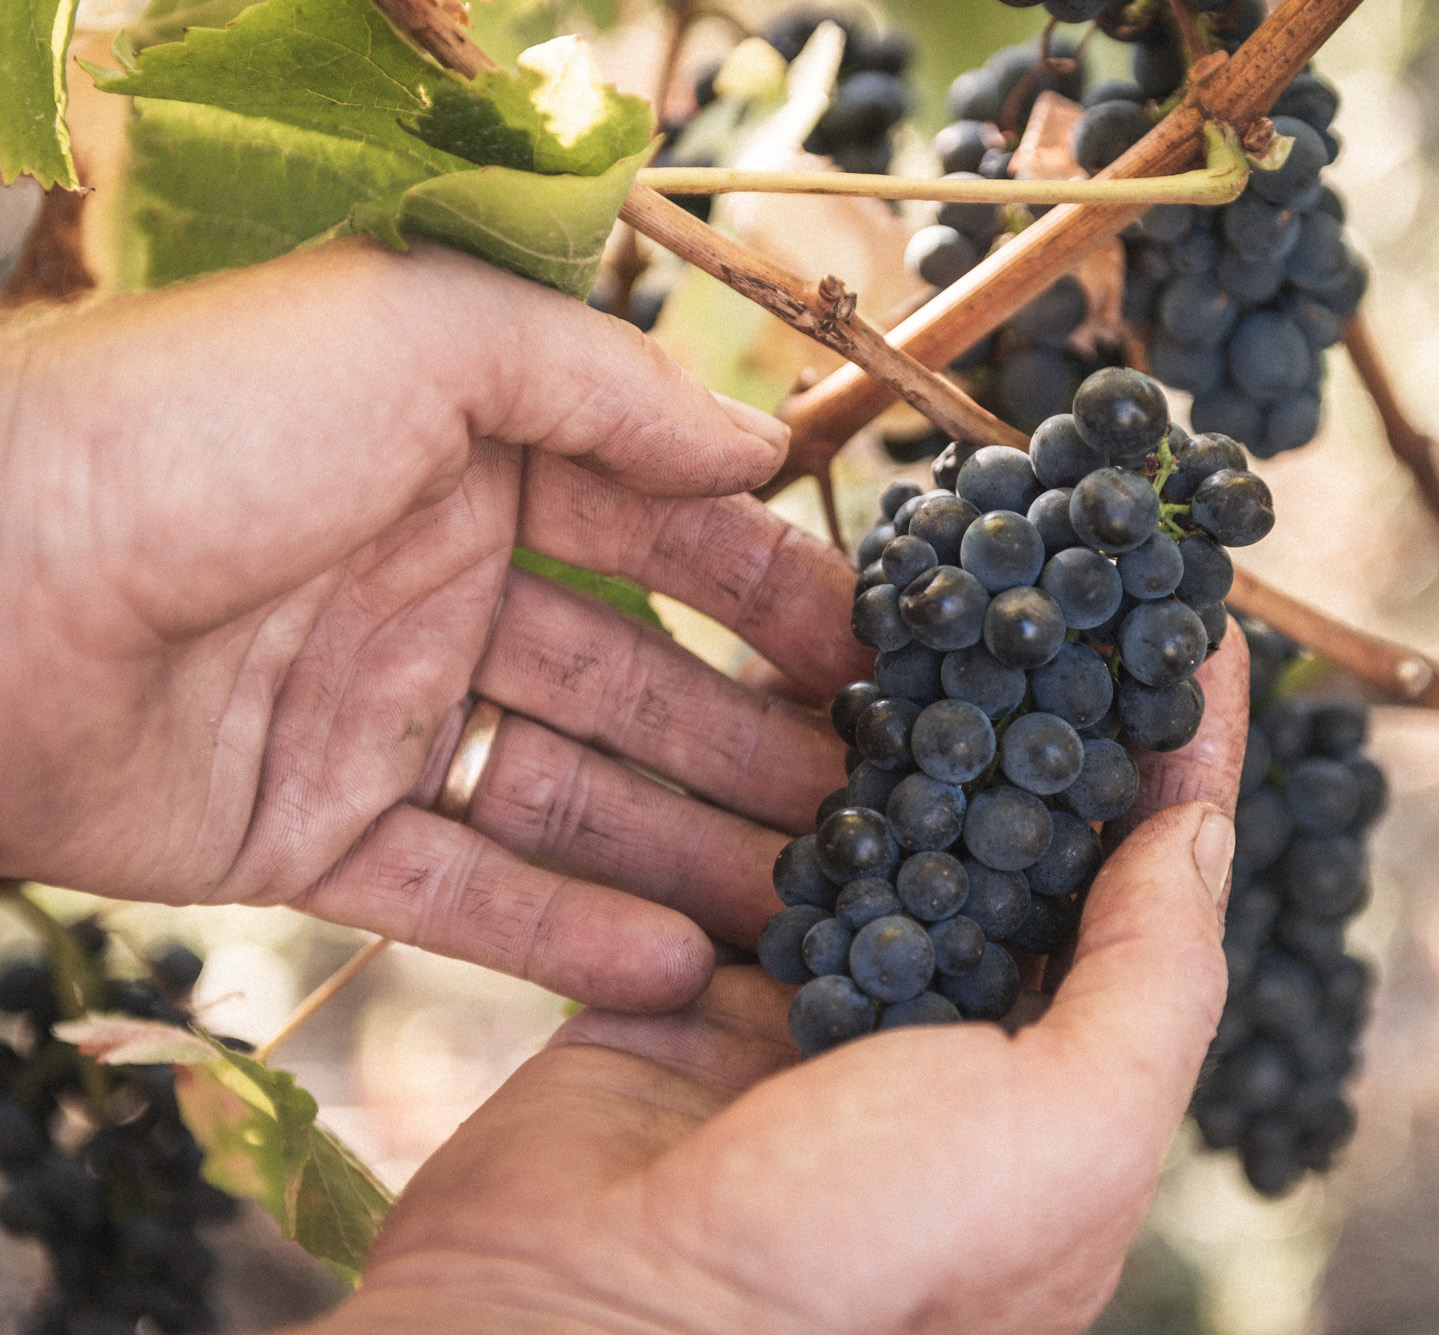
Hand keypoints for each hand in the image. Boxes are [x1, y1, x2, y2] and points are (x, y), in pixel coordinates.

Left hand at [0, 238, 870, 1010]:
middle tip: (863, 802)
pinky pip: (462, 888)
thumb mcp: (418, 337)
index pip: (653, 525)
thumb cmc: (193, 428)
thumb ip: (600, 382)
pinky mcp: (307, 835)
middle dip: (749, 735)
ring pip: (566, 792)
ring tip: (801, 905)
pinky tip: (676, 968)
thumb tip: (754, 445)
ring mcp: (369, 714)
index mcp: (457, 455)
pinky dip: (568, 931)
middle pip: (630, 673)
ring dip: (688, 847)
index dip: (767, 586)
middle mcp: (427, 582)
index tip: (868, 653)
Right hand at [294, 633, 1247, 1334]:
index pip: (1149, 885)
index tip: (1201, 625)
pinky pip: (743, 829)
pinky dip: (771, 746)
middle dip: (1041, 700)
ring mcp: (815, 1001)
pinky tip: (797, 649)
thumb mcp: (1071, 1126)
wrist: (594, 1325)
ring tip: (936, 576)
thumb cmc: (872, 1256)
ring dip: (906, 701)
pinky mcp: (693, 972)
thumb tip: (1199, 823)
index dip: (1182, 754)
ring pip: (876, 815)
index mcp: (1060, 1084)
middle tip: (1057, 569)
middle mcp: (946, 1036)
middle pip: (1012, 831)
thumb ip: (1151, 973)